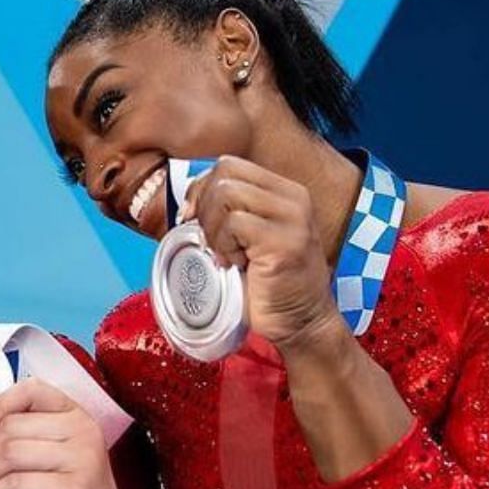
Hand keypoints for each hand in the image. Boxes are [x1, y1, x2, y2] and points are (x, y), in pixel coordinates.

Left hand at [181, 155, 341, 349]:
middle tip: (211, 241)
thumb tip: (187, 203)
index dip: (202, 190)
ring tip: (227, 255)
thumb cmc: (267, 284)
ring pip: (225, 193)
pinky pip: (234, 223)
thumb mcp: (246, 238)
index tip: (196, 222)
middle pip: (225, 171)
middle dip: (204, 206)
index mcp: (285, 192)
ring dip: (214, 228)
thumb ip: (227, 213)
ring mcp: (293, 218)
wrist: (301, 323)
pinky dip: (223, 245)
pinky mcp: (286, 242)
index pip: (229, 165)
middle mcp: (294, 198)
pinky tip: (235, 265)